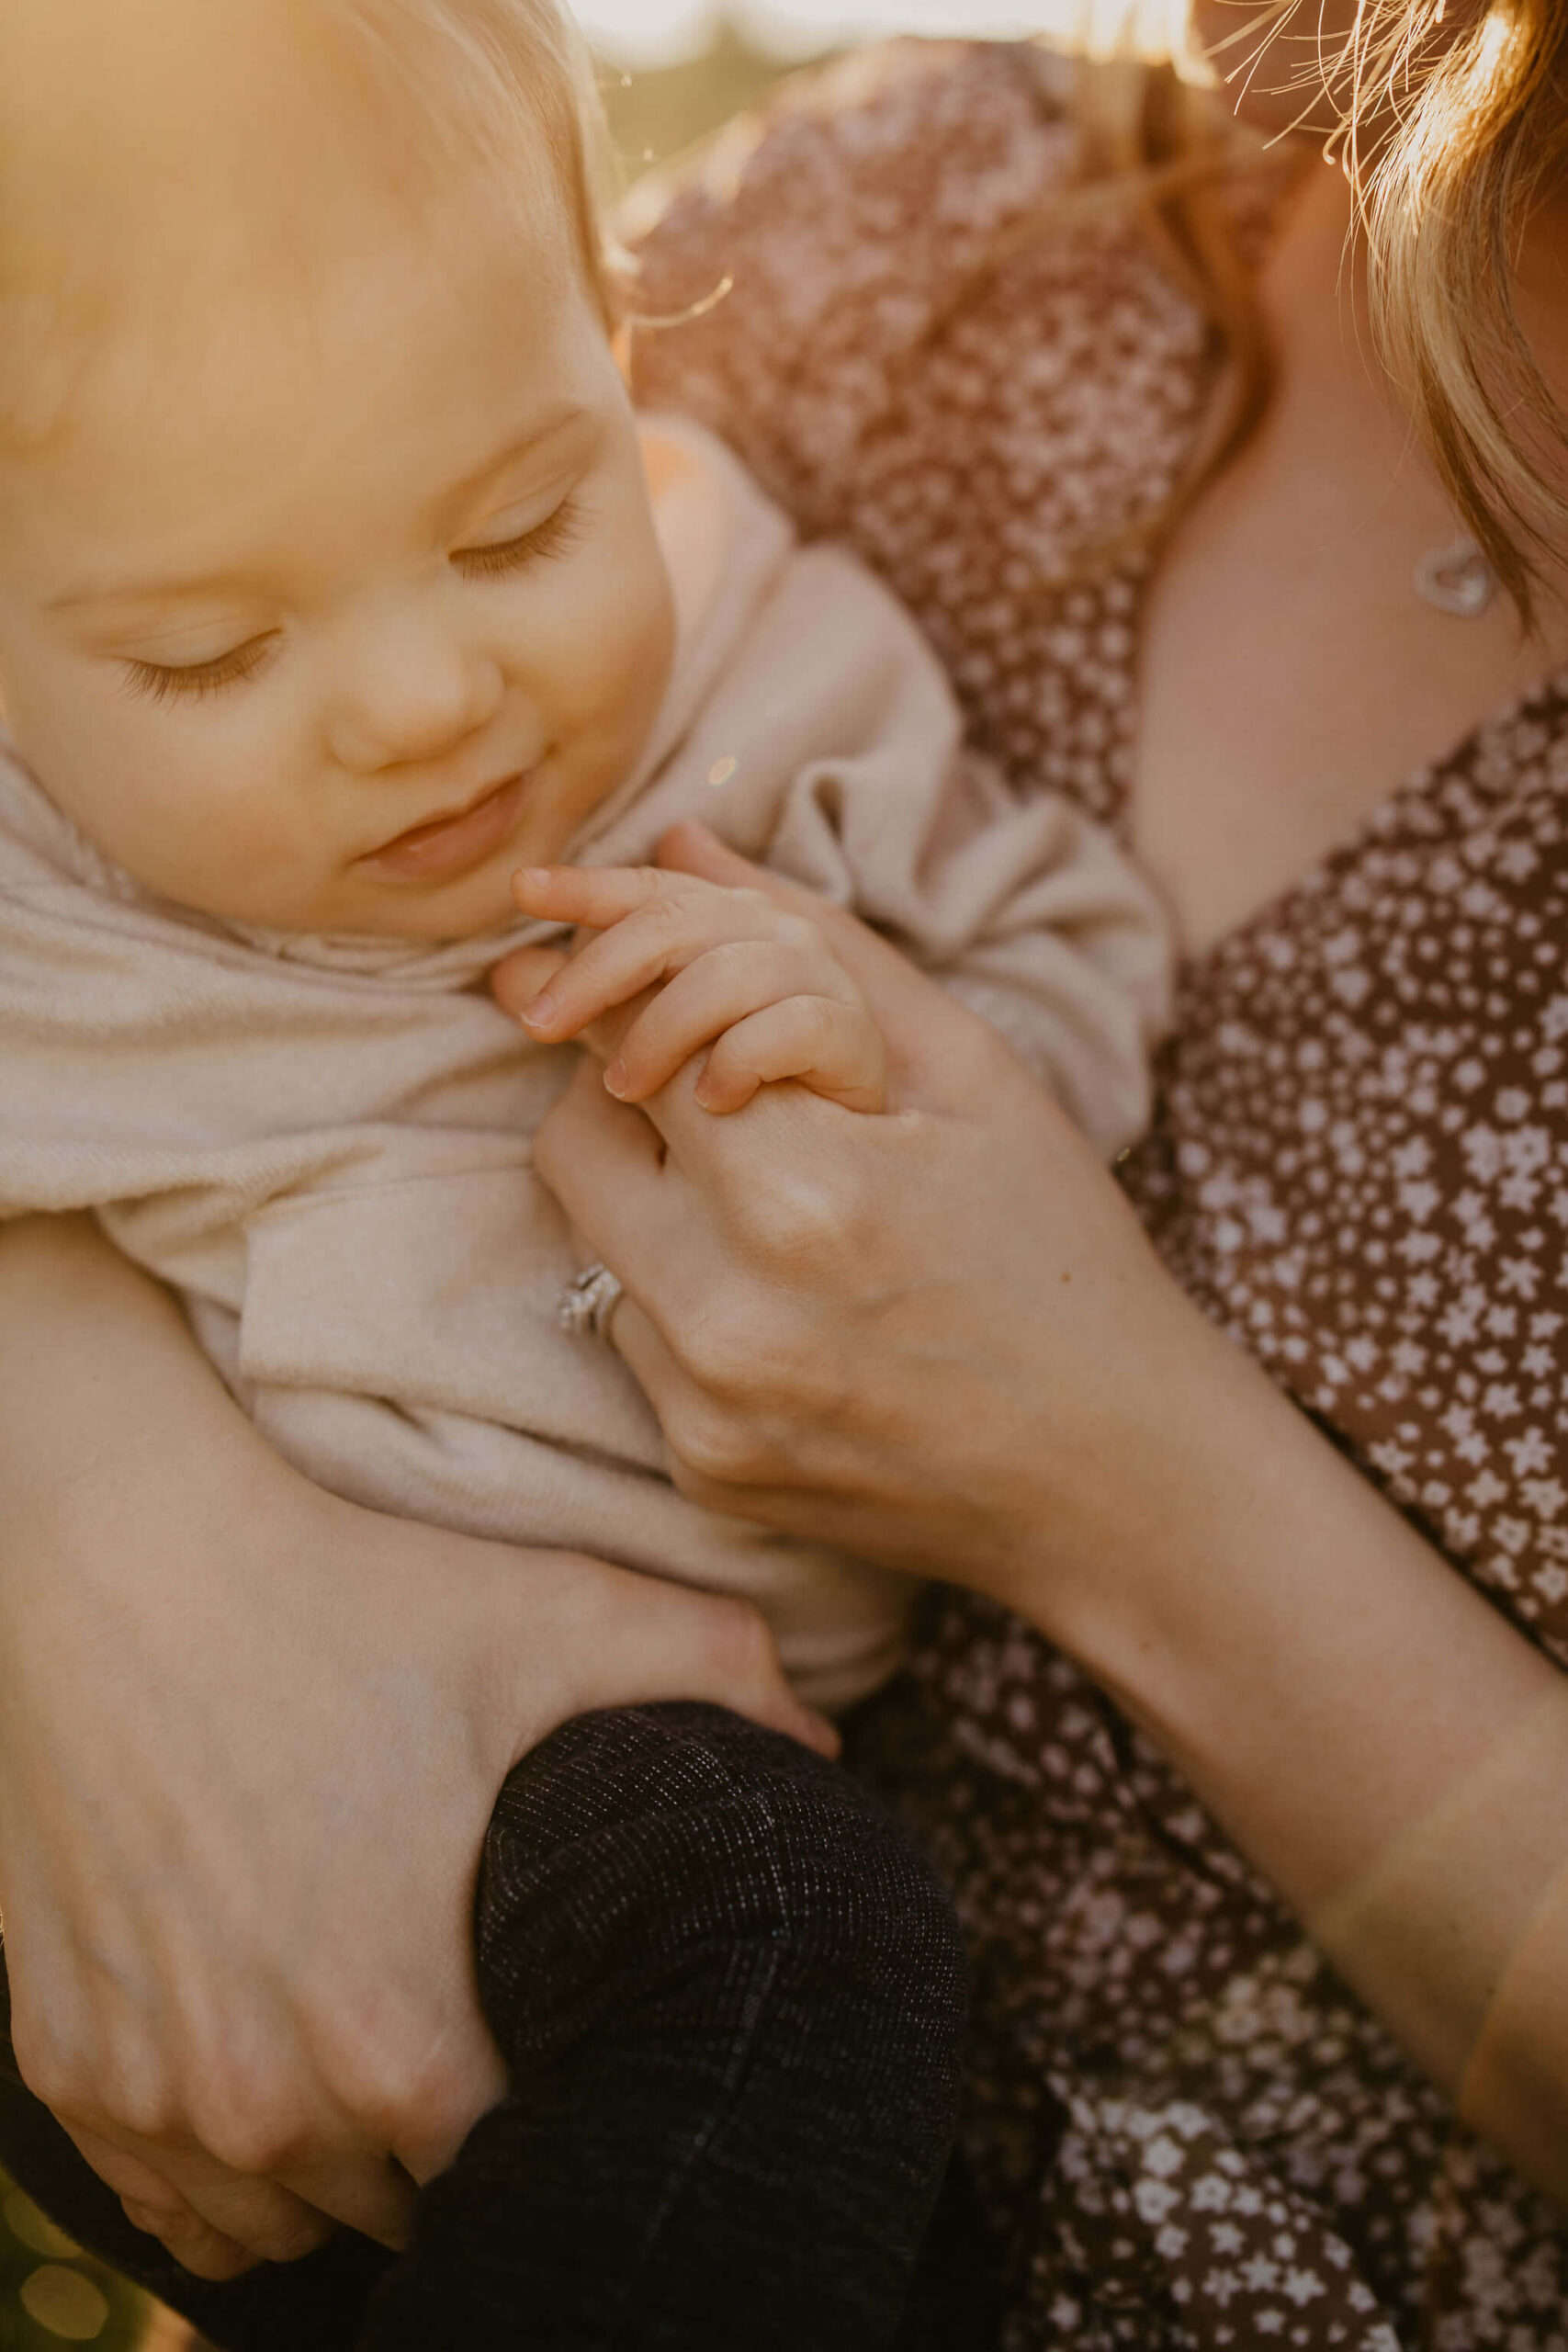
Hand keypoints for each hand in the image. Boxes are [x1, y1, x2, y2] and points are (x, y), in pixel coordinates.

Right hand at [0, 1221, 829, 2279]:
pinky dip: (226, 2162)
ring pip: (287, 2216)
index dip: (565, 2123)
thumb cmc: (347, 1596)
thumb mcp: (552, 1614)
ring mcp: (156, 2100)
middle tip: (490, 2041)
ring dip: (345, 2168)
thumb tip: (825, 1750)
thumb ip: (717, 1673)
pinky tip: (276, 2069)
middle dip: (461, 2149)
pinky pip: (171, 2195)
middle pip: (407, 2211)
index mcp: (404, 2041)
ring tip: (388, 2059)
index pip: (524, 2172)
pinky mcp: (71, 2071)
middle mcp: (269, 2108)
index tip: (576, 2056)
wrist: (124, 1566)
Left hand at [496, 824, 1219, 1621]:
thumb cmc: (1060, 1253)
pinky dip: (688, 1304)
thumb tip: (675, 844)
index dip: (640, 995)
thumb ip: (815, 947)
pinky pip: (634, 1344)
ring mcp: (702, 1407)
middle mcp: (726, 1311)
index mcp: (803, 1190)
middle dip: (624, 1091)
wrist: (1116, 1478)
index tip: (635, 973)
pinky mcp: (698, 1470)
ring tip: (784, 1219)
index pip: (634, 1037)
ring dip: (656, 1204)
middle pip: (570, 1139)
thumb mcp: (970, 1078)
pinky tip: (797, 1316)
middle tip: (720, 1095)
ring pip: (590, 1246)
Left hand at [506, 863, 887, 1114]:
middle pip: (673, 925)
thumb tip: (511, 968)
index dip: (584, 886)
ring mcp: (817, 978)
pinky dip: (739, 1062)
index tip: (521, 890)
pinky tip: (712, 1100)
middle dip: (596, 975)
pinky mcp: (851, 1035)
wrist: (842, 1136)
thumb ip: (601, 993)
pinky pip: (790, 1028)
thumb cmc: (739, 1074)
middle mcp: (774, 930)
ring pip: (725, 976)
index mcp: (723, 917)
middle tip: (539, 1027)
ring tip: (624, 1088)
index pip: (648, 891)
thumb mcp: (656, 1029)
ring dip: (660, 1034)